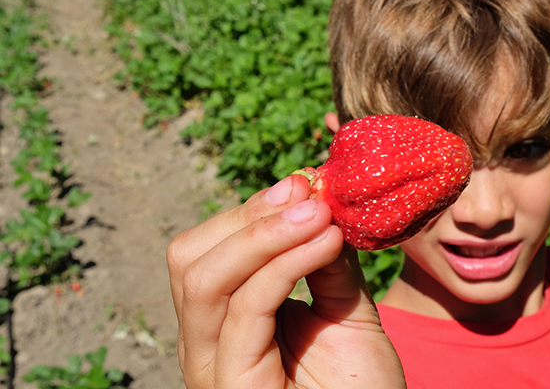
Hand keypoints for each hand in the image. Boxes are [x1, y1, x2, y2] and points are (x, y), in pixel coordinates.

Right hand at [167, 175, 406, 388]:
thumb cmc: (360, 386)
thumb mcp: (346, 308)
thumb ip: (327, 257)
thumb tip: (316, 195)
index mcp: (222, 320)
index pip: (205, 249)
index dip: (250, 210)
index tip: (304, 181)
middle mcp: (206, 344)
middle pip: (189, 257)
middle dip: (247, 216)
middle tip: (306, 193)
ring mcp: (215, 368)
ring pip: (204, 279)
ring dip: (264, 233)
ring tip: (320, 214)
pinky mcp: (235, 387)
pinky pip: (246, 309)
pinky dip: (285, 263)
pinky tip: (325, 242)